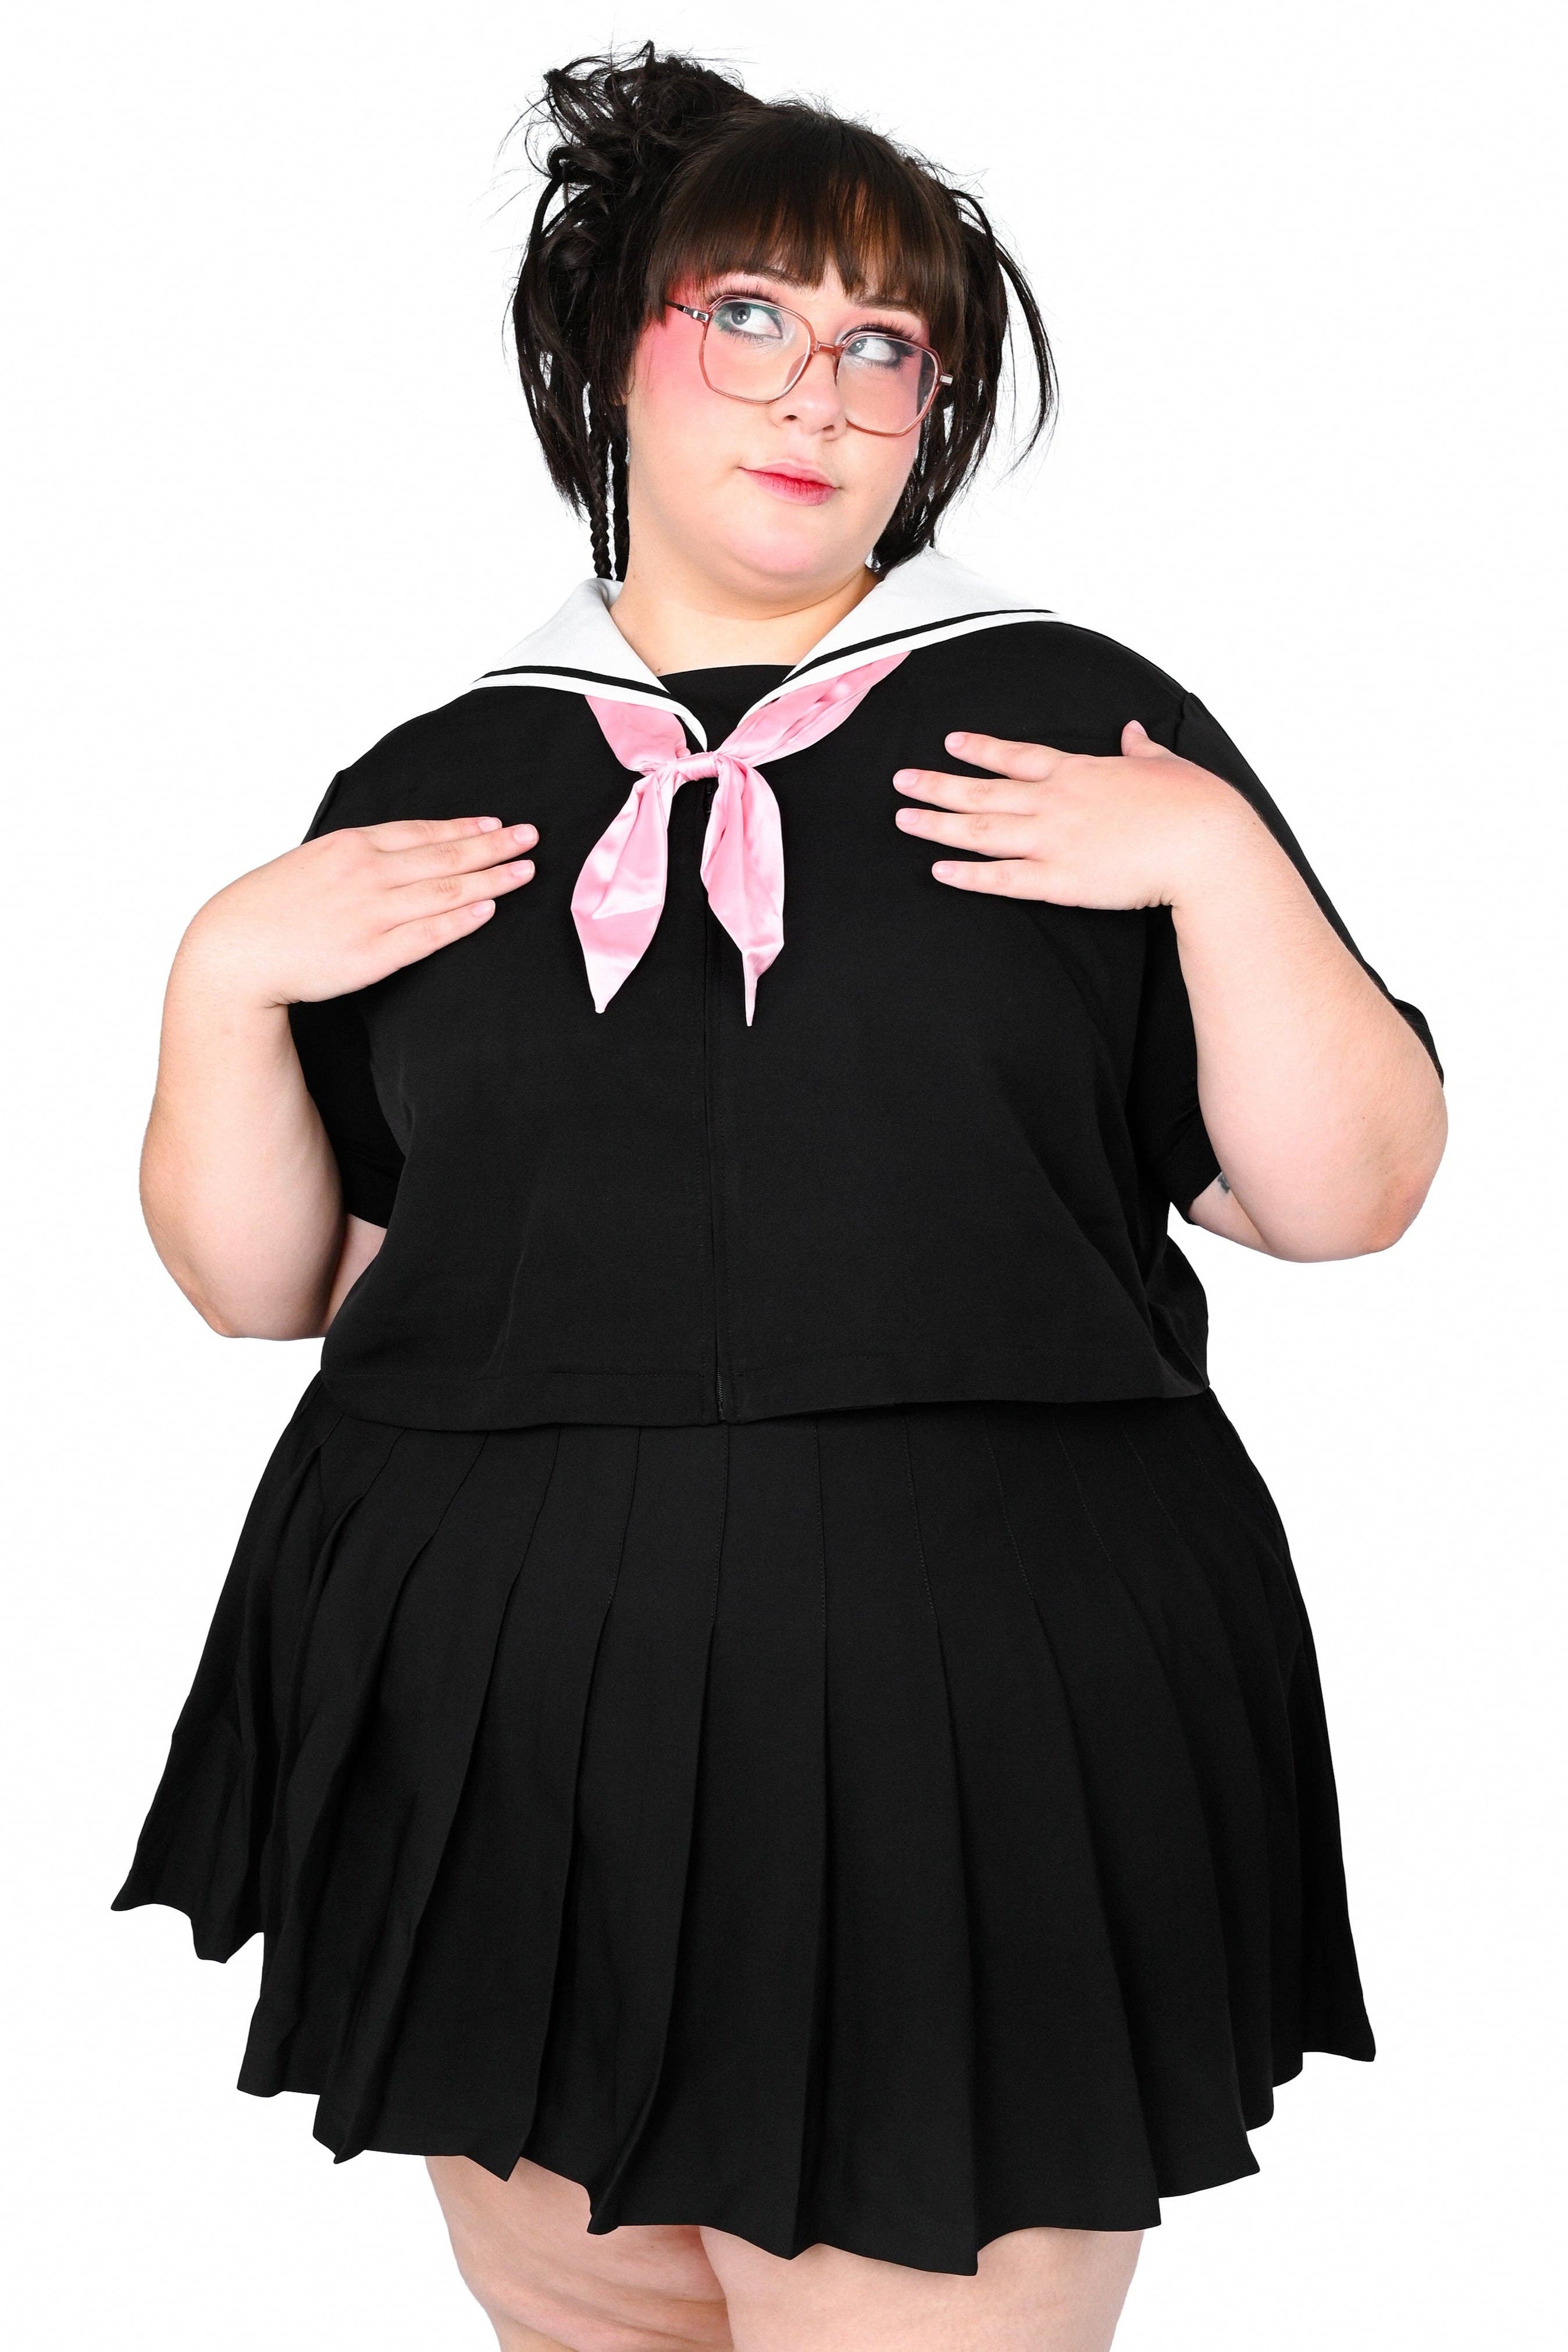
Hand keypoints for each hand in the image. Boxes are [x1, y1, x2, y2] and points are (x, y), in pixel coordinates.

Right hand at [179, 815, 538, 1009]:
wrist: (235, 948)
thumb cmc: (268, 908)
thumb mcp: (311, 863)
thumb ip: (354, 858)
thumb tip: (390, 855)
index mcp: (352, 846)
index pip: (422, 831)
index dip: (464, 827)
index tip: (496, 824)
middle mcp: (368, 872)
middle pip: (445, 855)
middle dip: (493, 846)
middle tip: (532, 838)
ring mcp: (374, 912)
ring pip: (446, 890)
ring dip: (491, 878)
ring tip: (525, 871)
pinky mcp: (375, 953)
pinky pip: (430, 933)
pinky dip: (463, 919)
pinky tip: (490, 908)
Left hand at [893, 720, 1252, 909]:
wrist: (1203, 844)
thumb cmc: (1194, 804)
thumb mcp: (1165, 764)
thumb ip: (1140, 751)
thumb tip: (1133, 732)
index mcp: (1080, 771)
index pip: (1017, 756)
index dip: (981, 749)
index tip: (951, 742)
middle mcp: (1056, 801)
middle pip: (984, 790)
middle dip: (939, 785)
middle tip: (901, 781)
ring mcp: (1054, 840)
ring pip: (982, 831)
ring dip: (939, 824)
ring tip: (904, 819)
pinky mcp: (1060, 880)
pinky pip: (1003, 878)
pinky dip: (969, 874)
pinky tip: (939, 870)